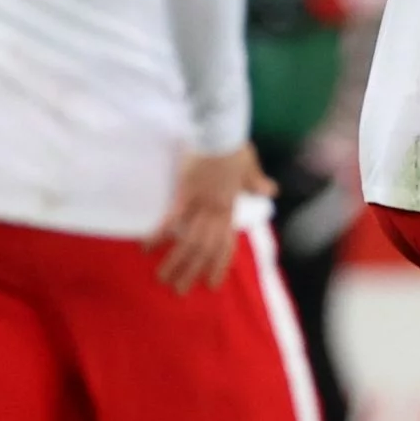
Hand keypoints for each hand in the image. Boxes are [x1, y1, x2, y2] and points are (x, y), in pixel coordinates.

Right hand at [146, 144, 276, 292]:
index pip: (226, 244)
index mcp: (230, 207)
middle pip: (206, 249)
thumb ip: (257, 182)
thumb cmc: (234, 145)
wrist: (221, 129)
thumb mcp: (250, 165)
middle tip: (180, 291)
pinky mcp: (186, 191)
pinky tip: (148, 246)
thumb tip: (272, 191)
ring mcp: (202, 203)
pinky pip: (173, 217)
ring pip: (191, 239)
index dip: (219, 265)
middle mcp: (217, 210)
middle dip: (193, 272)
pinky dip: (161, 232)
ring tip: (163, 278)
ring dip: (177, 261)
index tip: (211, 284)